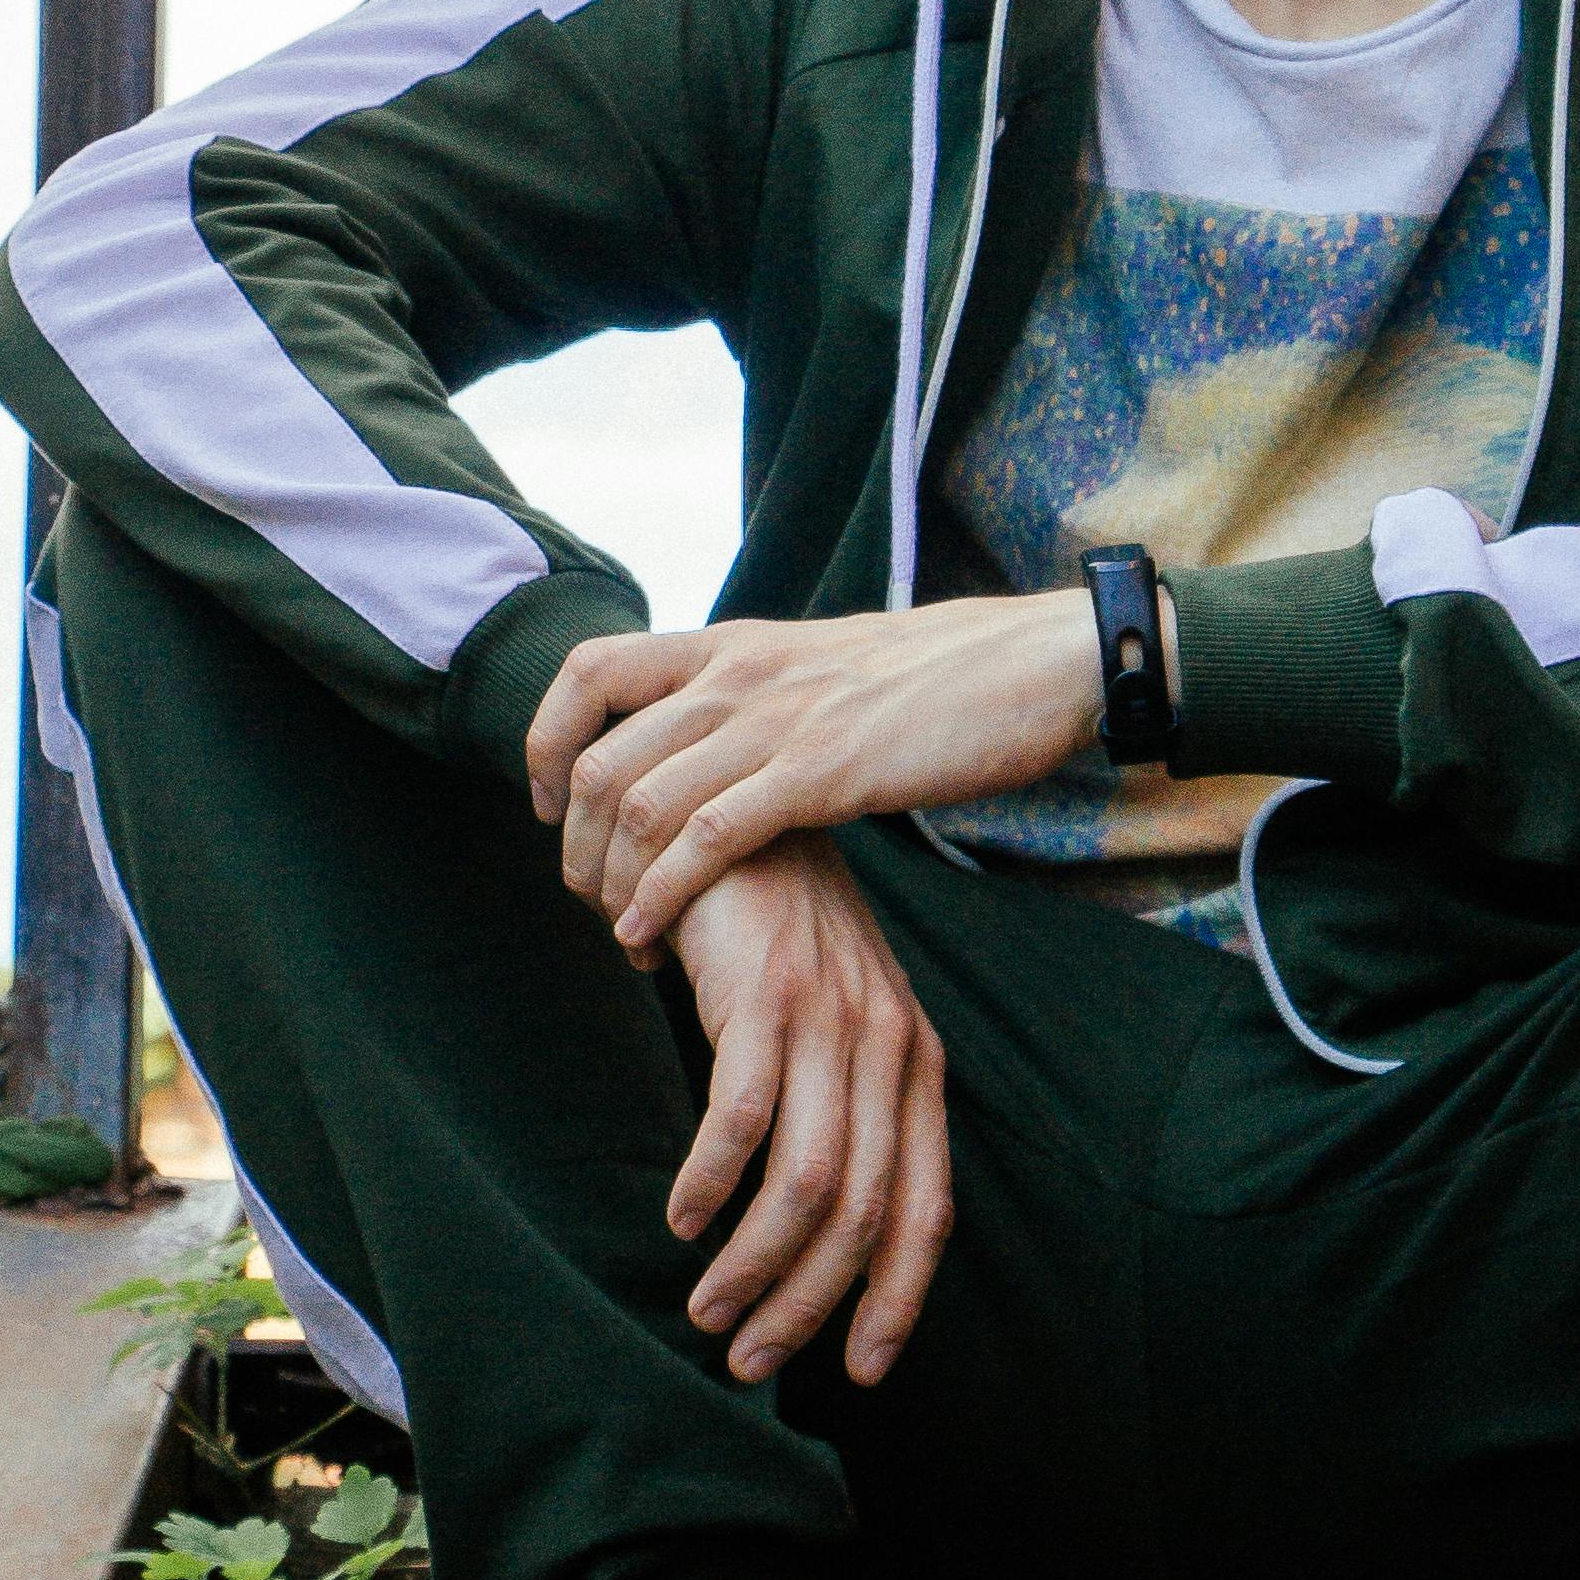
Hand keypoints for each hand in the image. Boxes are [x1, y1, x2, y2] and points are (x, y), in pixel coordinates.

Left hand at [532, 594, 1103, 957]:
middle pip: (598, 757)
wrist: (1031, 664)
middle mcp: (736, 675)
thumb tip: (720, 733)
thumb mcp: (823, 664)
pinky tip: (647, 934)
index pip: (590, 667)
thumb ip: (761, 692)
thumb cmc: (941, 679)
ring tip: (617, 929)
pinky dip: (660, 894)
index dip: (548, 737)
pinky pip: (706, 838)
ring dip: (609, 881)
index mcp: (733, 645)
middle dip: (573, 842)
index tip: (553, 800)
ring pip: (636, 802)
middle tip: (585, 895)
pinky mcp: (819, 773)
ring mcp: (775, 722)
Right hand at [665, 838, 951, 1387]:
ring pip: (808, 1182)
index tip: (862, 1370)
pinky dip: (710, 1182)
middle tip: (749, 1358)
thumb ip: (838, 1110)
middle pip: (865, 1215)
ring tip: (707, 1309)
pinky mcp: (766, 996)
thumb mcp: (833, 1026)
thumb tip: (812, 1231)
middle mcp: (889, 1050)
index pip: (927, 1209)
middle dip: (808, 1305)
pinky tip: (678, 1216)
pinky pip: (742, 1118)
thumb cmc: (777, 936)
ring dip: (753, 1264)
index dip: (896, 1298)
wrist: (737, 820)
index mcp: (915, 1067)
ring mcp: (833, 1022)